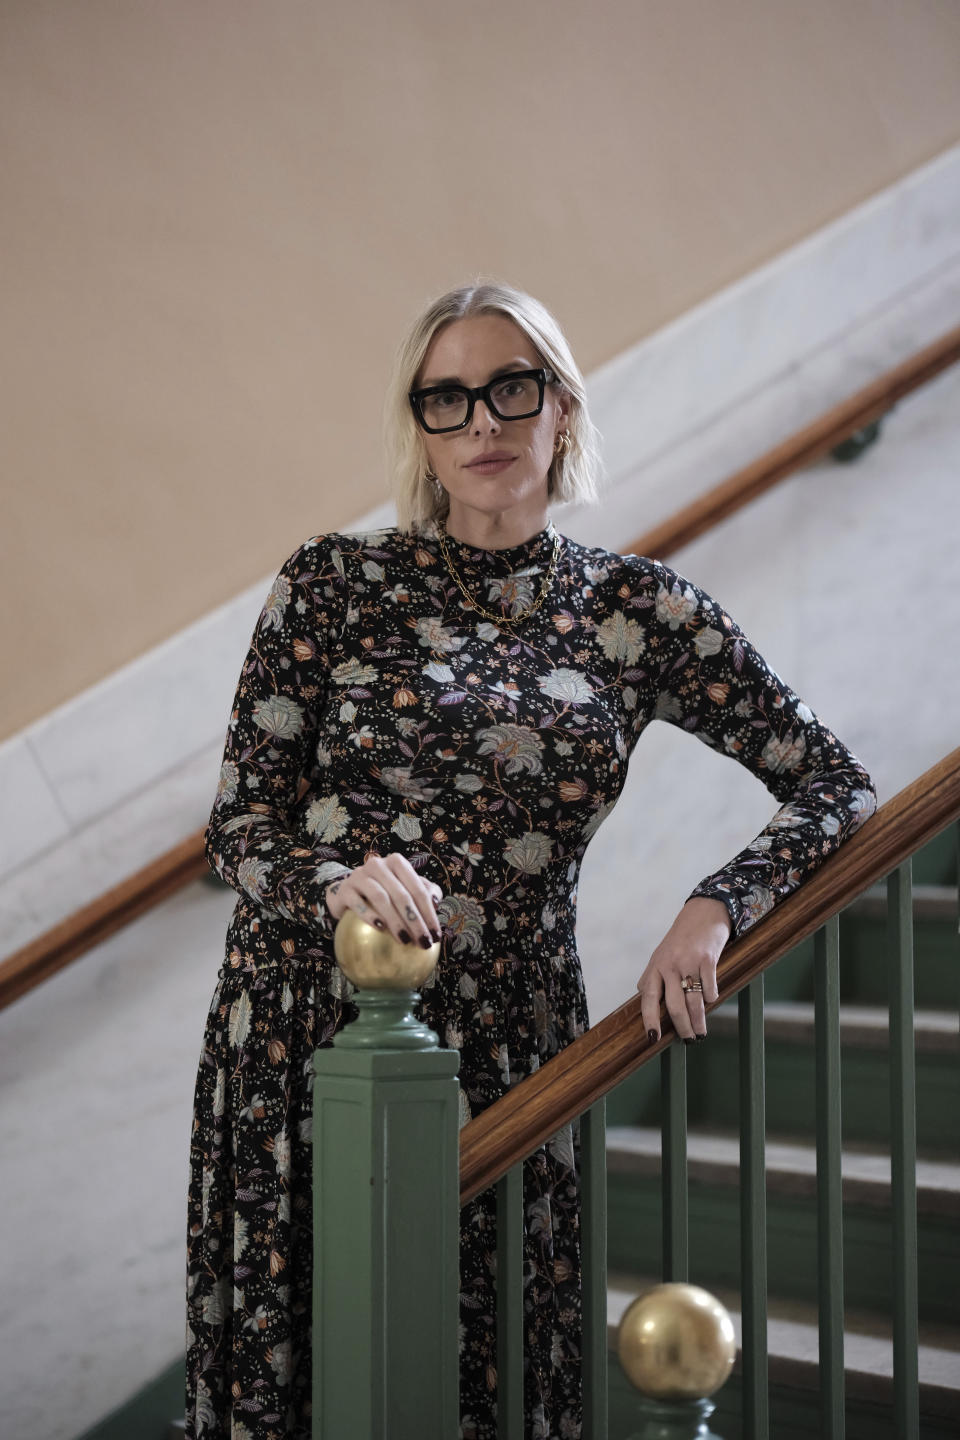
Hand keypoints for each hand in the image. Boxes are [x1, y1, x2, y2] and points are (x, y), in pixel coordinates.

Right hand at [324, 853, 443, 949]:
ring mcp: (359, 876)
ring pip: (381, 898)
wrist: (347, 893)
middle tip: (423, 942)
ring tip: (405, 940)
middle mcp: (378, 865)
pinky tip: (381, 929)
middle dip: (415, 921)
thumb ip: (423, 891)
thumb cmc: (382, 892)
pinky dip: (370, 916)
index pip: (418, 889)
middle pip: (402, 895)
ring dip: (396, 921)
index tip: (435, 936)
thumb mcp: (403, 887)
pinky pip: (358, 904)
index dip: (429, 913)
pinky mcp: (345, 890)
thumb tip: (436, 903)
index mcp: (397, 863)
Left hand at [637, 897, 730, 1041]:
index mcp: (655, 966)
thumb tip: (642, 996)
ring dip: (699, 1021)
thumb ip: (652, 975)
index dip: (649, 1019)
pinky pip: (710, 988)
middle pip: (674, 1005)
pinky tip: (712, 1001)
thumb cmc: (681, 938)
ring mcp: (689, 961)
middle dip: (682, 1027)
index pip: (648, 997)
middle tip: (689, 1040)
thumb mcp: (661, 954)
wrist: (703, 912)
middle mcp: (670, 964)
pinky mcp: (708, 958)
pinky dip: (712, 998)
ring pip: (694, 1001)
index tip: (652, 1038)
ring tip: (701, 1032)